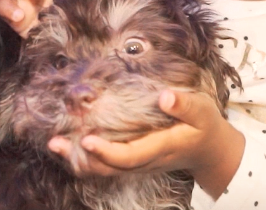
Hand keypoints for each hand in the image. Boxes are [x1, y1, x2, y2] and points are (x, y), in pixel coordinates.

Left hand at [47, 90, 244, 198]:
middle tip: (56, 143)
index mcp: (162, 147)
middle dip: (82, 158)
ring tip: (55, 144)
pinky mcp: (134, 160)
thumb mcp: (203, 111)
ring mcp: (139, 163)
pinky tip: (69, 144)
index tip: (86, 139)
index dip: (107, 151)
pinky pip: (107, 164)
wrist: (210, 150)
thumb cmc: (205, 125)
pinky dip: (87, 156)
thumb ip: (185, 105)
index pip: (131, 155)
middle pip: (110, 168)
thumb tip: (165, 97)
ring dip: (79, 159)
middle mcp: (146, 160)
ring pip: (105, 169)